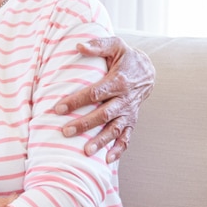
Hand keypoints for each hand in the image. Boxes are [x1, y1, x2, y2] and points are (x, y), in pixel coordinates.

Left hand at [55, 36, 154, 161]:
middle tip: (65, 132)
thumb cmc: (126, 58)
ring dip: (101, 141)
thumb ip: (98, 46)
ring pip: (115, 130)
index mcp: (119, 81)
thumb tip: (79, 46)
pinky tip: (108, 160)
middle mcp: (125, 99)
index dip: (77, 101)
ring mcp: (129, 112)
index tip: (58, 108)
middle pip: (103, 115)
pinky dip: (119, 150)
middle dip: (84, 124)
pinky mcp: (131, 121)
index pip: (95, 93)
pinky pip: (127, 138)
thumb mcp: (115, 45)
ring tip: (86, 151)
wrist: (147, 71)